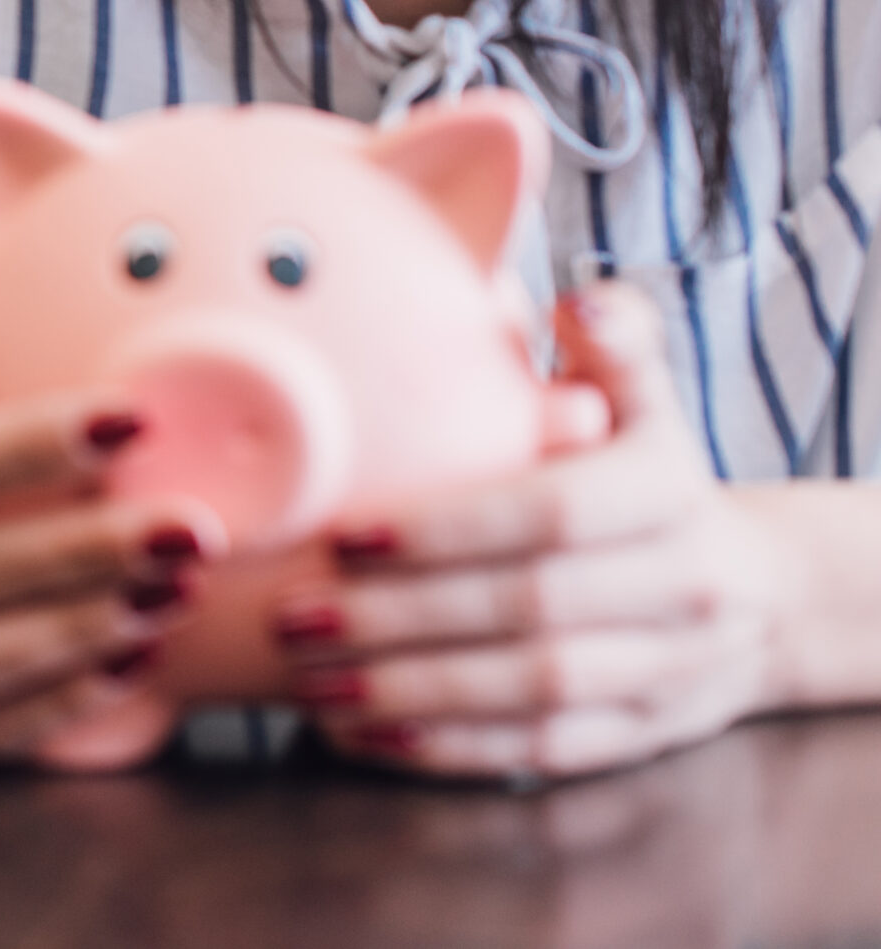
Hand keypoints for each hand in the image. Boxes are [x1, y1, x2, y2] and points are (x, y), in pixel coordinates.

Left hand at [274, 283, 786, 778]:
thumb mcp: (648, 403)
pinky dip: (447, 749)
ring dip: (411, 693)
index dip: (447, 528)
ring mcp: (667, 673)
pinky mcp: (639, 736)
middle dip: (401, 619)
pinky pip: (539, 751)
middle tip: (293, 615)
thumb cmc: (652, 476)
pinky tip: (361, 733)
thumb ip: (614, 345)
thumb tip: (579, 301)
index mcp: (669, 493)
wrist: (758, 592)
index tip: (345, 533)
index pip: (553, 516)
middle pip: (529, 613)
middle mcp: (683, 590)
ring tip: (311, 681)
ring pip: (531, 694)